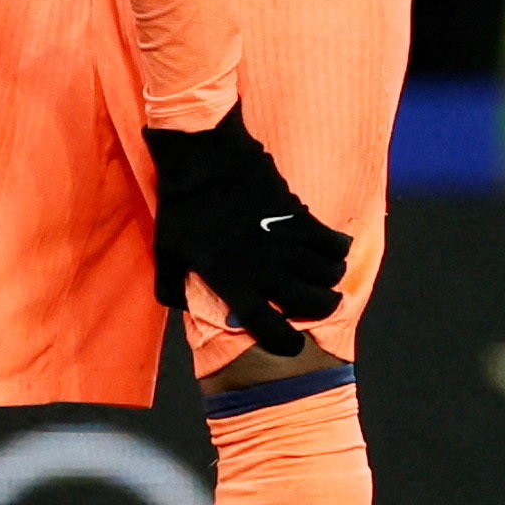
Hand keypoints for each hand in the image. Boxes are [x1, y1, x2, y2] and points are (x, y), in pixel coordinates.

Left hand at [145, 105, 348, 355]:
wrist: (203, 157)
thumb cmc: (182, 206)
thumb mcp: (165, 252)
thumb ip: (170, 287)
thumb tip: (178, 308)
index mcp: (230, 280)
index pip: (266, 326)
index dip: (284, 343)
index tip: (294, 347)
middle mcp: (264, 267)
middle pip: (311, 302)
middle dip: (321, 308)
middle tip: (319, 302)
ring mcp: (284, 241)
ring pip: (329, 274)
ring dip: (330, 278)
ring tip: (325, 274)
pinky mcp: (299, 215)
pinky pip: (334, 242)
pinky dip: (338, 249)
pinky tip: (331, 246)